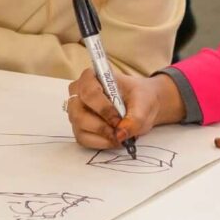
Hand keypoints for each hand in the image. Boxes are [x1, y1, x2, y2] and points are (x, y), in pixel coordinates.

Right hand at [62, 69, 181, 149]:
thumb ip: (135, 118)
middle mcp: (78, 93)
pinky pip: (83, 139)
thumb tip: (121, 134)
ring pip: (79, 127)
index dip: (103, 108)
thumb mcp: (143, 104)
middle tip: (119, 130)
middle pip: (78, 112)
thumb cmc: (139, 98)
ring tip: (119, 135)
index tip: (119, 119)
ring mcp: (76, 111)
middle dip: (101, 125)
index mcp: (91, 77)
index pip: (88, 92)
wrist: (142, 106)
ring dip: (101, 135)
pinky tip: (114, 139)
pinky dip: (100, 143)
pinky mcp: (79, 127)